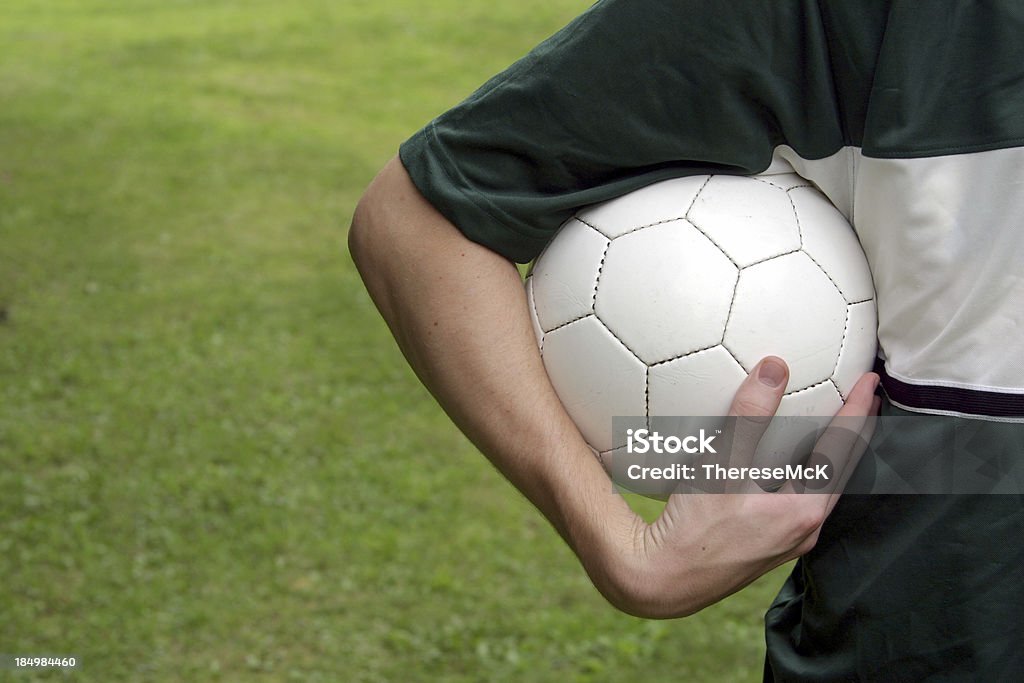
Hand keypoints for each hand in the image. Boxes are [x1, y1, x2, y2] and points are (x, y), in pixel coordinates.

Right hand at [606, 357, 879, 617]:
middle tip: (864, 398)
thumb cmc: (694, 527)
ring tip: (834, 426)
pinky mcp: (768, 544)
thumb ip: (749, 416)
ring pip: (823, 488)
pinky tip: (788, 465)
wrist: (666, 579)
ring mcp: (788, 539)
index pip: (844, 448)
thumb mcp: (722, 465)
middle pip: (843, 470)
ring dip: (832, 454)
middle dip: (855, 432)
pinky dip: (806, 473)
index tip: (871, 380)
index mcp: (806, 510)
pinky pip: (799, 500)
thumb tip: (774, 368)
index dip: (859, 410)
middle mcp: (805, 528)